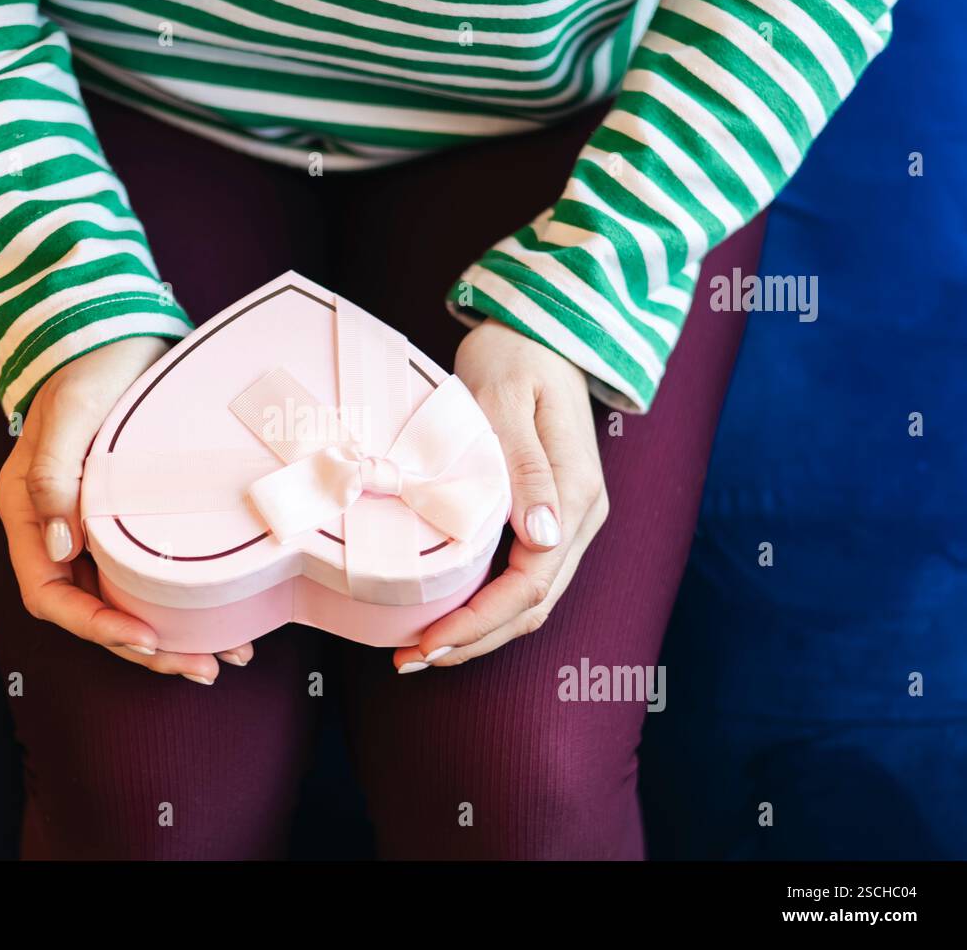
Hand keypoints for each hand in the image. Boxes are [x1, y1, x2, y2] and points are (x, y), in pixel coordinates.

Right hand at [0, 337, 252, 683]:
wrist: (117, 329)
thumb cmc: (88, 364)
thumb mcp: (70, 413)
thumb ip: (54, 477)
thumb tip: (57, 545)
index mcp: (27, 510)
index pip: (49, 592)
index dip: (94, 623)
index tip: (143, 637)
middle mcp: (57, 528)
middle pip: (92, 609)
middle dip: (143, 646)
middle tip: (199, 666)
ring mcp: (95, 525)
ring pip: (124, 599)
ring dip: (168, 635)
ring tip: (220, 656)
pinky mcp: (131, 517)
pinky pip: (149, 573)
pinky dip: (180, 602)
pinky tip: (219, 619)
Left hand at [394, 320, 607, 671]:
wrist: (540, 329)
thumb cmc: (516, 355)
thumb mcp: (508, 401)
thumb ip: (524, 468)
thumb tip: (539, 536)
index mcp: (574, 494)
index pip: (532, 584)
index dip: (481, 623)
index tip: (429, 642)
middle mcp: (579, 515)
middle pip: (533, 605)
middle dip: (475, 640)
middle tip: (410, 660)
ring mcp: (567, 517)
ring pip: (531, 599)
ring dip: (481, 630)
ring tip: (423, 650)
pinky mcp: (548, 513)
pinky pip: (524, 575)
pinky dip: (487, 604)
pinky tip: (449, 612)